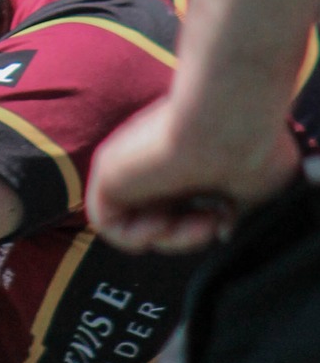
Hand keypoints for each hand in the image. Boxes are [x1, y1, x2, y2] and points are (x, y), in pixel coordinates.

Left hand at [88, 95, 298, 252]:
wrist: (231, 123)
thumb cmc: (253, 148)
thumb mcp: (256, 186)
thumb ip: (236, 209)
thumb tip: (223, 231)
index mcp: (189, 159)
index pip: (185, 207)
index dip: (206, 224)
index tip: (230, 216)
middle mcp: (158, 161)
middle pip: (162, 218)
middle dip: (191, 235)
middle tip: (214, 222)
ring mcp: (133, 167)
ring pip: (137, 223)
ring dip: (170, 239)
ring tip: (198, 222)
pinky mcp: (108, 173)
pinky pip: (107, 223)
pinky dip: (134, 237)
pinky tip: (162, 222)